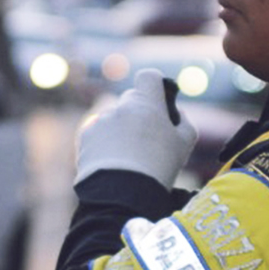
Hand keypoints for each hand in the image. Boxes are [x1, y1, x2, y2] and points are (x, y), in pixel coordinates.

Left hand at [76, 68, 198, 185]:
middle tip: (147, 140)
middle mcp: (121, 106)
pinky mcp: (84, 136)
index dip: (155, 86)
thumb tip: (175, 112)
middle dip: (139, 114)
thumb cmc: (158, 168)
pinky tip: (113, 163)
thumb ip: (183, 122)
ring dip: (120, 131)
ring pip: (114, 118)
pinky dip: (103, 144)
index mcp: (147, 103)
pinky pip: (97, 133)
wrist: (121, 193)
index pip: (148, 76)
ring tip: (128, 159)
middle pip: (131, 100)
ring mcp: (100, 120)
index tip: (159, 102)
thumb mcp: (184, 144)